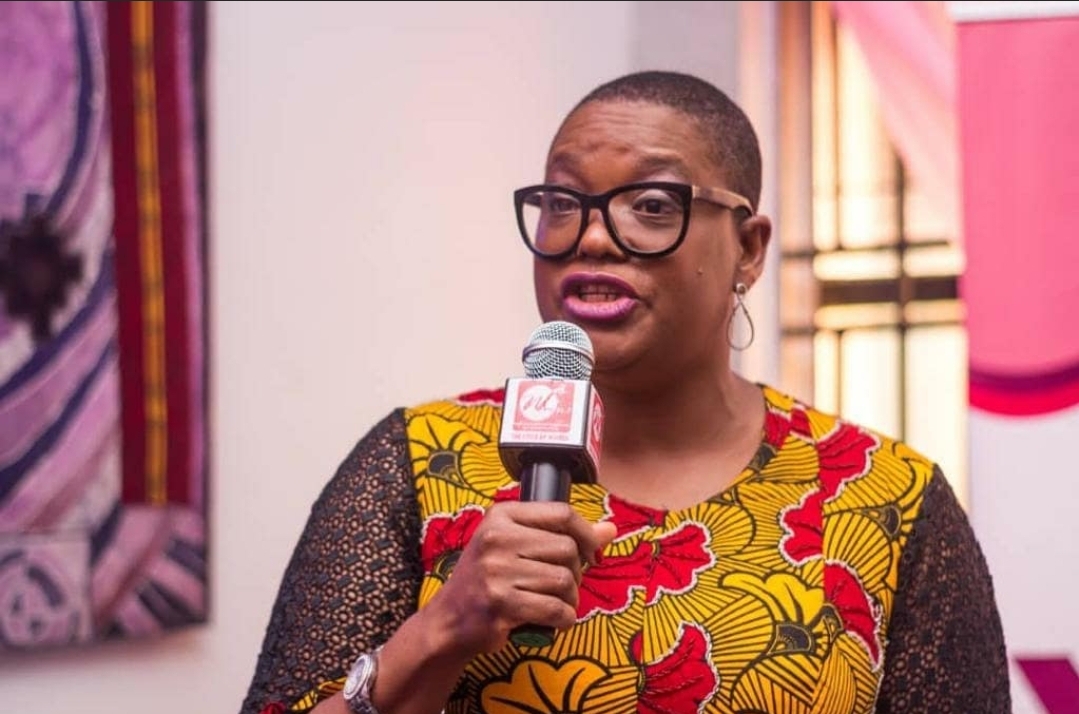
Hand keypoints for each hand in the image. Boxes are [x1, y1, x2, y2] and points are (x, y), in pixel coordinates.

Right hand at [425, 500, 616, 656]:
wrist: (448, 620)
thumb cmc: (488, 579)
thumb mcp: (517, 546)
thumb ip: (561, 535)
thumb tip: (609, 530)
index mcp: (501, 516)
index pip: (562, 513)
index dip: (586, 535)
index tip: (591, 554)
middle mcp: (497, 538)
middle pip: (567, 549)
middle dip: (576, 572)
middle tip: (563, 586)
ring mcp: (497, 571)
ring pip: (564, 580)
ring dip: (570, 599)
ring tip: (555, 603)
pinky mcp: (501, 604)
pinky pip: (555, 609)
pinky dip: (564, 619)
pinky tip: (554, 621)